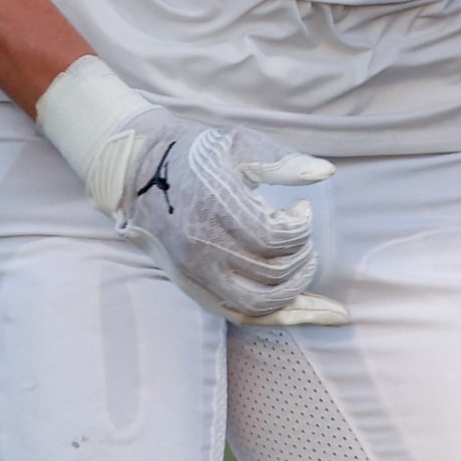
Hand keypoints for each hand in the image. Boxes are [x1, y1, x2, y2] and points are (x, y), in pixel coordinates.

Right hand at [104, 108, 347, 326]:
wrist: (136, 170)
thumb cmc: (194, 152)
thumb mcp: (237, 143)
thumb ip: (280, 160)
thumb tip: (324, 172)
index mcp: (213, 206)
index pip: (274, 239)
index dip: (301, 228)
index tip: (301, 210)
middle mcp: (200, 245)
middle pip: (270, 274)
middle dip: (301, 259)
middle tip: (304, 240)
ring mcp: (193, 270)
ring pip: (257, 305)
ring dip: (292, 294)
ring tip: (301, 269)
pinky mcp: (190, 283)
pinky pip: (237, 313)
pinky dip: (271, 316)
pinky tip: (298, 308)